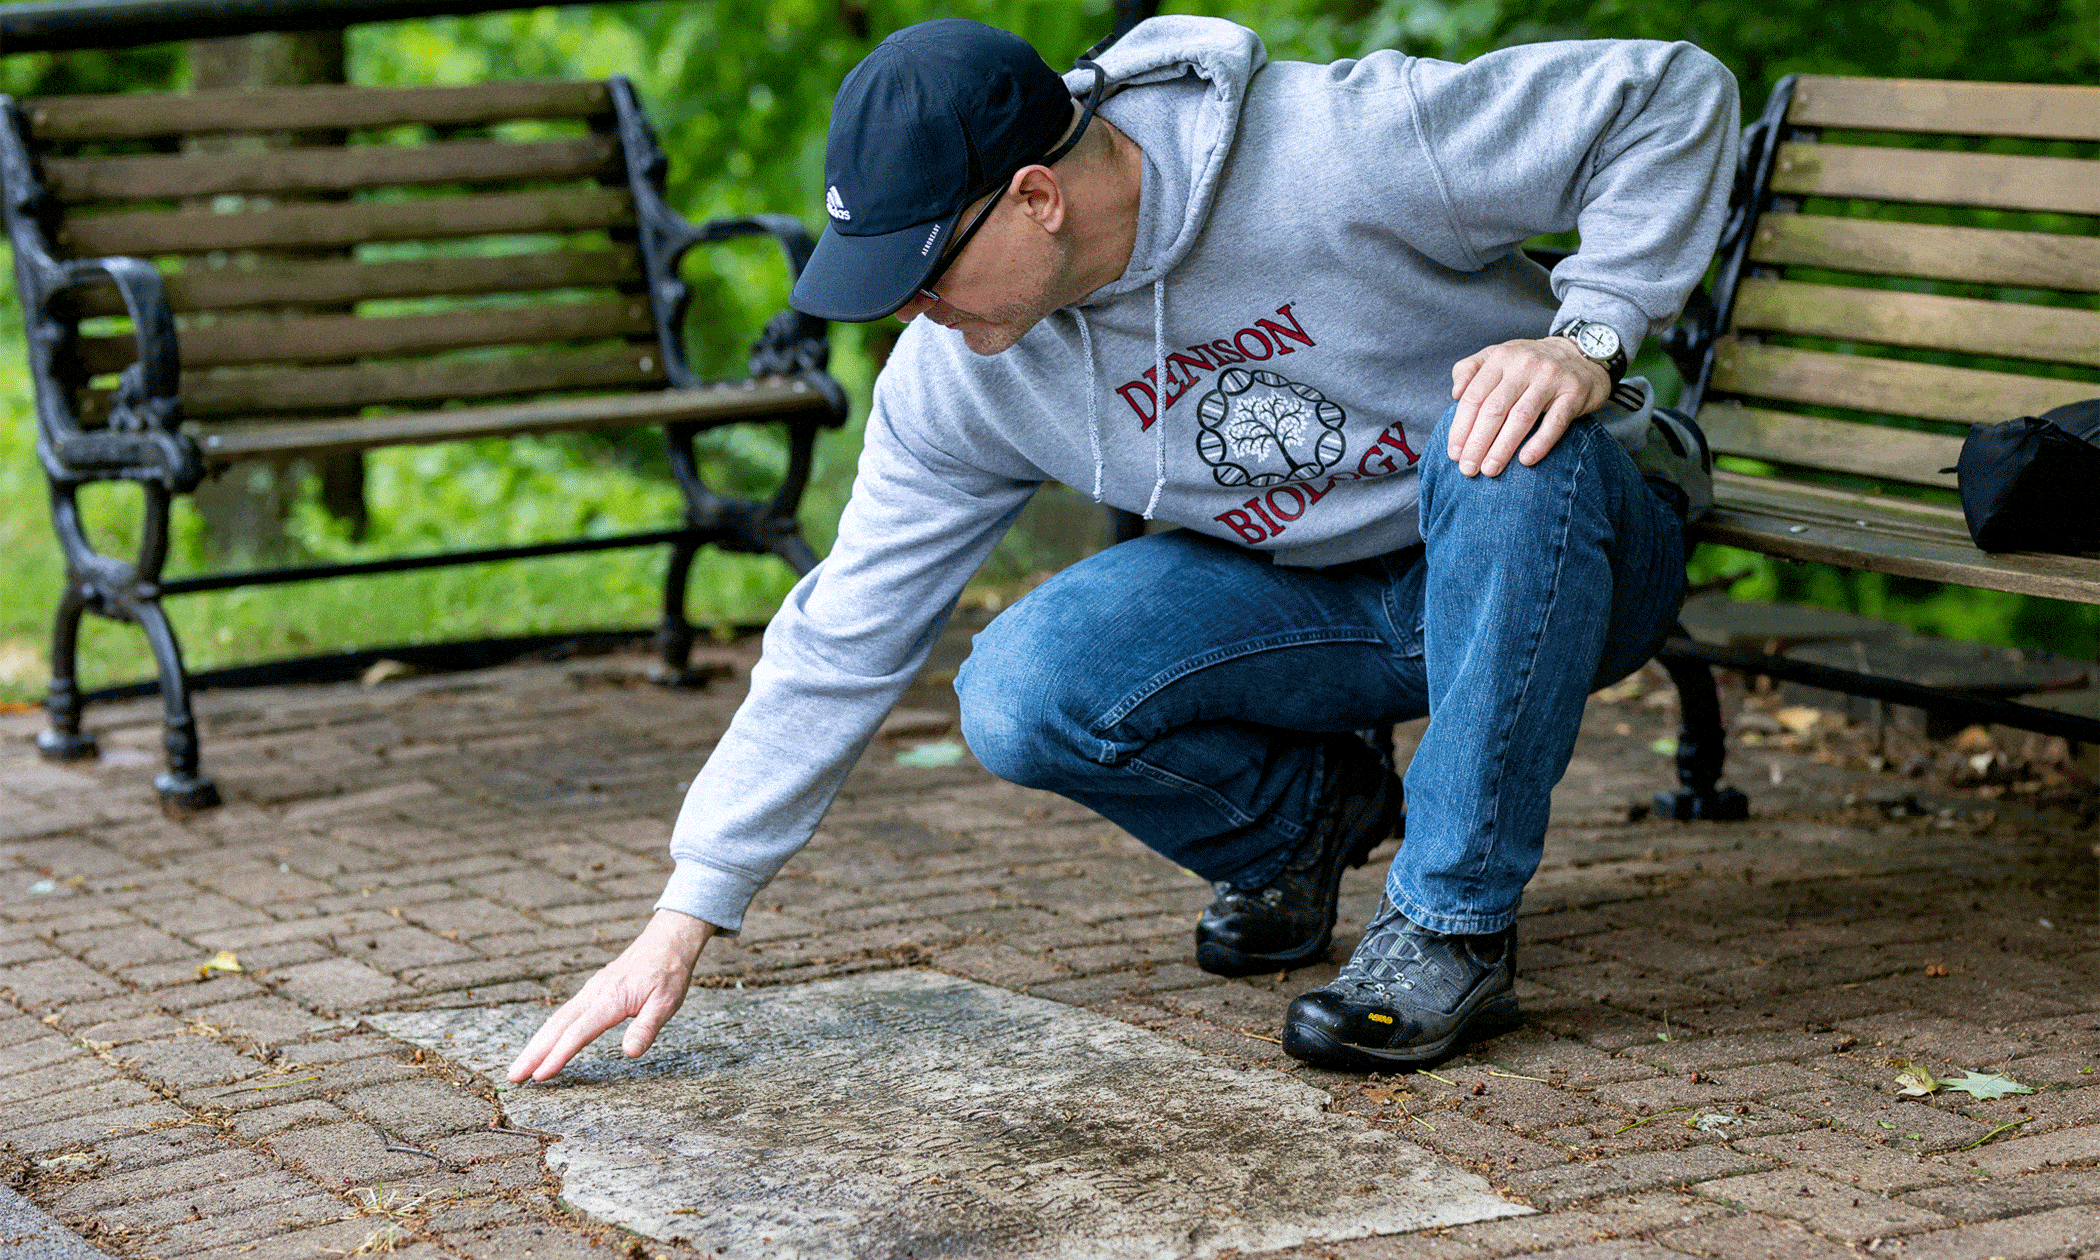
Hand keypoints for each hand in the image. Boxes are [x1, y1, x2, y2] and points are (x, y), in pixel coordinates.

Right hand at [507, 909, 715, 1082]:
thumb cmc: (669, 972)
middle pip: (556, 1027)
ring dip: (536, 1044)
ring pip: (556, 1020)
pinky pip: (565, 1013)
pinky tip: (543, 1044)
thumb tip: (630, 1053)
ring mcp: (590, 992)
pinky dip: (549, 1031)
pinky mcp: (592, 991)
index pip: (577, 1033)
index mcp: (610, 1000)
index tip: (540, 1076)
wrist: (667, 942)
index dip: (558, 1056)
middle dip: (533, 1053)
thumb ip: (647, 1027)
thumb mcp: (667, 1002)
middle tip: (512, 1077)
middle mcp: (593, 995)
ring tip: (519, 1067)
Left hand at [1448, 337, 1610, 476]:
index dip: (1461, 427)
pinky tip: (1526, 461)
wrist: (1581, 354)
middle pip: (1495, 409)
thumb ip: (1470, 369)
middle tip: (1468, 468)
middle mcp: (1524, 365)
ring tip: (1490, 470)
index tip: (1453, 453)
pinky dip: (1540, 443)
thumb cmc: (1531, 364)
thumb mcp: (1499, 356)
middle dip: (1477, 442)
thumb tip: (1455, 393)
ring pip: (1521, 417)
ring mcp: (1550, 378)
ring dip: (1503, 447)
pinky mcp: (1574, 392)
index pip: (1474, 396)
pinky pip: (1555, 422)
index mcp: (1500, 358)